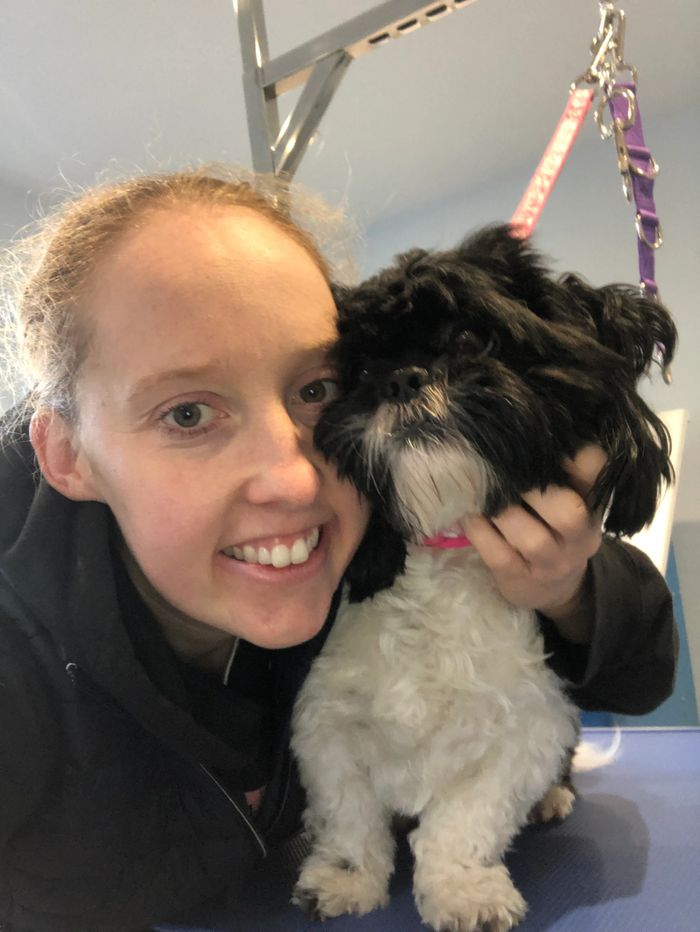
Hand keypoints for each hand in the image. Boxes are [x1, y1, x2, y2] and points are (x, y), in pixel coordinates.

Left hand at [461, 445, 606, 642]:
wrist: (552, 587)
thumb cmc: (553, 527)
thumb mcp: (567, 497)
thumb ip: (556, 468)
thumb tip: (518, 418)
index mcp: (592, 505)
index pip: (597, 475)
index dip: (578, 455)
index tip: (547, 435)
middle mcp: (579, 536)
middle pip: (568, 513)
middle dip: (532, 488)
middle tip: (502, 467)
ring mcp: (551, 563)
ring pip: (531, 537)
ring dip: (501, 509)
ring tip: (478, 489)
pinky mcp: (520, 580)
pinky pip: (498, 555)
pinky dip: (479, 530)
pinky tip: (467, 513)